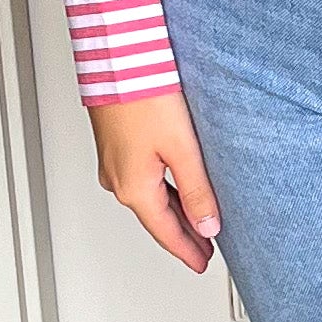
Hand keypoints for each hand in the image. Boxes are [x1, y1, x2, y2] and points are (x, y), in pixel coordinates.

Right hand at [91, 90, 219, 272]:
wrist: (117, 57)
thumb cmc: (143, 94)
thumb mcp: (182, 148)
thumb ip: (197, 190)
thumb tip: (208, 225)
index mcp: (133, 187)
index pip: (166, 232)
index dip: (188, 251)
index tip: (202, 264)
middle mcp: (117, 179)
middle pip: (156, 218)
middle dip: (182, 235)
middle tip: (204, 249)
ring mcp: (112, 162)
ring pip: (148, 198)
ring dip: (173, 212)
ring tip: (197, 222)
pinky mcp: (114, 144)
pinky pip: (140, 180)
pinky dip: (161, 192)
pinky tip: (175, 188)